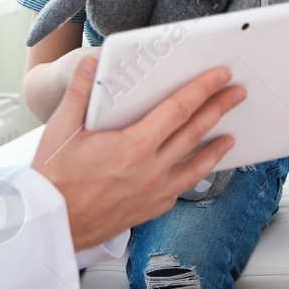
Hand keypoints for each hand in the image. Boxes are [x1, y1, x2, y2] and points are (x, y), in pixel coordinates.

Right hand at [31, 55, 244, 249]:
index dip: (202, 89)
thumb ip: (78, 93)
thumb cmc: (54, 180)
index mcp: (134, 146)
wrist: (52, 225)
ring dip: (216, 148)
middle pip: (195, 132)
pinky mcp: (151, 209)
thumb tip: (88, 63)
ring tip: (230, 135)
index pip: (178, 109)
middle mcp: (151, 170)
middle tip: (236, 94)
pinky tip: (197, 169)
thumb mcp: (60, 130)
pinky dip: (194, 174)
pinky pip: (181, 188)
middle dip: (219, 109)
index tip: (219, 76)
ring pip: (196, 166)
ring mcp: (154, 193)